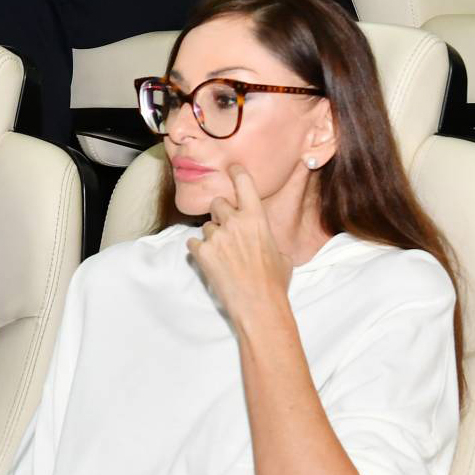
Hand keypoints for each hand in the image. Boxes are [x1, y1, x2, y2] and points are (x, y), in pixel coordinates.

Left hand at [188, 165, 291, 329]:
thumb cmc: (274, 283)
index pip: (244, 184)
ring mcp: (216, 237)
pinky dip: (199, 251)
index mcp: (256, 218)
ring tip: (223, 256)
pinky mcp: (202, 254)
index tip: (232, 168)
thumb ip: (266, 237)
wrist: (259, 306)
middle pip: (218, 203)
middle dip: (220, 213)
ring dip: (212, 236)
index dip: (236, 173)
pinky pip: (193, 244)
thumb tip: (262, 239)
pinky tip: (210, 262)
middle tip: (227, 229)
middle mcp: (234, 223)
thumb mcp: (280, 253)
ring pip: (206, 226)